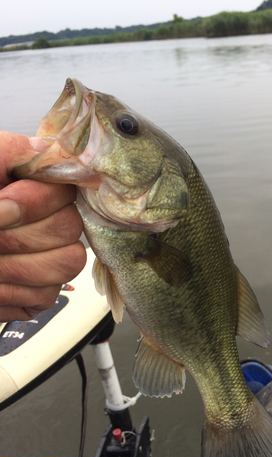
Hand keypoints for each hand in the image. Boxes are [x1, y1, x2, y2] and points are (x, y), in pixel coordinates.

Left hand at [0, 132, 85, 321]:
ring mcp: (49, 256)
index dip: (34, 203)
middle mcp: (48, 218)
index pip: (64, 190)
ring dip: (16, 267)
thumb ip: (9, 153)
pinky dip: (11, 293)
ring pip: (67, 262)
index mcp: (32, 185)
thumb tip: (48, 152)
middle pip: (68, 228)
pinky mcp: (40, 289)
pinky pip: (47, 294)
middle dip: (18, 237)